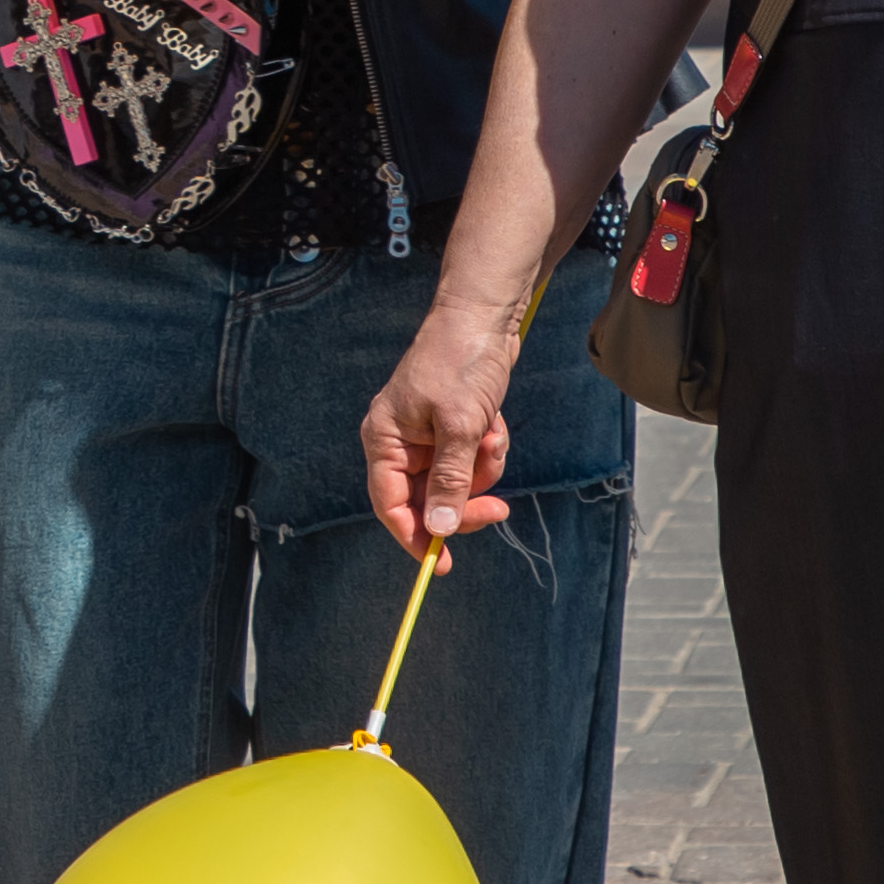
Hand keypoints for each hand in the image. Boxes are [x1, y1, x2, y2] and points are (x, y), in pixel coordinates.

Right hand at [358, 294, 521, 557]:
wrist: (483, 318)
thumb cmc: (461, 363)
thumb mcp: (459, 427)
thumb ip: (449, 482)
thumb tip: (439, 532)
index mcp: (384, 439)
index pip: (390, 504)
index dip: (414, 537)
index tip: (441, 564)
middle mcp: (399, 442)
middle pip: (427, 500)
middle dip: (465, 500)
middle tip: (500, 509)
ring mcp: (426, 437)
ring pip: (455, 484)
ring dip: (482, 470)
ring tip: (493, 438)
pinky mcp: (452, 430)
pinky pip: (470, 463)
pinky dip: (487, 452)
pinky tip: (494, 426)